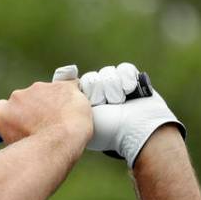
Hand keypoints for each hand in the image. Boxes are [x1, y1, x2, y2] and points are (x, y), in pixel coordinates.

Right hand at [0, 76, 91, 148]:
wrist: (58, 143)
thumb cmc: (37, 152)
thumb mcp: (16, 147)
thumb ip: (16, 135)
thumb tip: (24, 139)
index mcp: (2, 112)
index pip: (5, 109)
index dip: (17, 117)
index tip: (26, 126)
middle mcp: (17, 97)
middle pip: (27, 100)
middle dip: (37, 111)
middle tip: (47, 128)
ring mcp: (39, 88)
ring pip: (48, 94)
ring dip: (54, 104)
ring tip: (63, 124)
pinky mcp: (62, 86)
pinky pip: (70, 87)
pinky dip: (73, 97)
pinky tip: (76, 111)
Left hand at [54, 63, 185, 167]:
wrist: (137, 130)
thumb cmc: (109, 130)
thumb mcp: (82, 118)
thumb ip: (69, 101)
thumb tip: (63, 78)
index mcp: (86, 104)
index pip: (81, 84)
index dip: (88, 91)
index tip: (95, 103)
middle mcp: (100, 95)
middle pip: (93, 77)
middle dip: (101, 92)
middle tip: (109, 106)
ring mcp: (116, 87)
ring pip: (108, 73)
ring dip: (115, 89)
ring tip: (121, 102)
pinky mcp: (132, 80)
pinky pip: (124, 69)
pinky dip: (128, 80)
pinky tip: (131, 92)